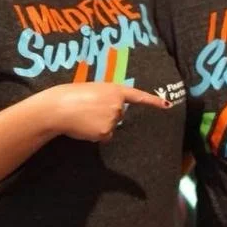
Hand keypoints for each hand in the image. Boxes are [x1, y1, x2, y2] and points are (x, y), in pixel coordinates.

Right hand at [47, 83, 169, 141]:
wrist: (59, 107)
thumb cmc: (72, 96)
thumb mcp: (94, 90)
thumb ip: (108, 97)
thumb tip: (113, 111)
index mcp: (115, 89)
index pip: (139, 96)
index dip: (154, 101)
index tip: (168, 105)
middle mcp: (118, 104)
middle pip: (119, 114)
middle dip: (107, 114)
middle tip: (89, 110)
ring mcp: (113, 118)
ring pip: (111, 126)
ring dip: (100, 124)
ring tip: (84, 117)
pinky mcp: (105, 131)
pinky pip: (104, 136)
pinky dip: (95, 134)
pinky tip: (85, 127)